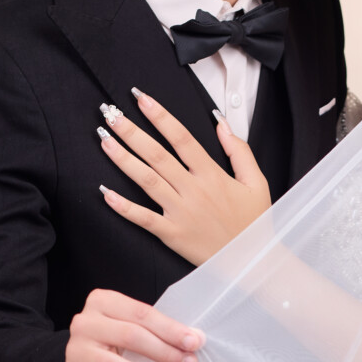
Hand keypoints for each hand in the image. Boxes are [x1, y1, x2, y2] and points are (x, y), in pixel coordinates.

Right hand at [64, 288, 202, 361]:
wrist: (85, 359)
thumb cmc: (116, 341)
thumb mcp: (134, 327)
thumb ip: (160, 331)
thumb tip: (195, 339)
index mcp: (103, 302)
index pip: (141, 314)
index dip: (170, 329)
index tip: (194, 343)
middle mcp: (86, 322)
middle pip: (130, 336)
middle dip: (163, 352)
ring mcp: (76, 349)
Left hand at [97, 88, 271, 265]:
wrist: (252, 262)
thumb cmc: (254, 223)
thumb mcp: (256, 183)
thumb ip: (239, 151)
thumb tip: (221, 123)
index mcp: (212, 175)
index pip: (181, 138)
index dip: (160, 116)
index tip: (141, 99)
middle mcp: (194, 190)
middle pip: (157, 155)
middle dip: (131, 132)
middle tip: (110, 114)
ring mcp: (181, 213)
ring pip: (147, 180)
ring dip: (123, 159)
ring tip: (104, 140)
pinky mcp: (173, 235)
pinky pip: (144, 218)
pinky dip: (124, 207)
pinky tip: (105, 192)